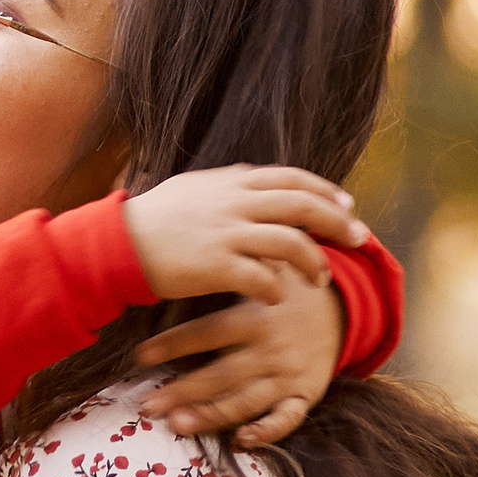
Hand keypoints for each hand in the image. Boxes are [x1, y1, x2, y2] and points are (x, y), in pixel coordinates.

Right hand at [121, 165, 368, 302]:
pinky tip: (278, 298)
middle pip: (302, 206)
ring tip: (322, 280)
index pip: (293, 178)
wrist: (118, 243)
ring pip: (290, 242)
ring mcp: (226, 233)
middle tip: (359, 240)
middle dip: (337, 223)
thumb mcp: (196, 188)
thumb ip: (231, 184)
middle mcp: (235, 202)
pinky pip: (262, 278)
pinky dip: (277, 290)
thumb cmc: (155, 219)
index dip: (326, 192)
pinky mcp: (215, 266)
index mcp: (233, 181)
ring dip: (313, 262)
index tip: (347, 206)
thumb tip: (258, 179)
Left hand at [137, 266, 343, 447]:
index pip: (209, 332)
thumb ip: (233, 271)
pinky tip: (241, 441)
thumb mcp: (267, 270)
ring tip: (178, 425)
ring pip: (246, 401)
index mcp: (256, 317)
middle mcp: (270, 349)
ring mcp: (288, 375)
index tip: (140, 356)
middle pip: (221, 374)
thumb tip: (182, 259)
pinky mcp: (305, 394)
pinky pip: (288, 419)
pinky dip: (267, 431)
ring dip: (212, 415)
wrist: (345, 306)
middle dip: (183, 392)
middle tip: (147, 407)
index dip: (175, 344)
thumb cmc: (290, 288)